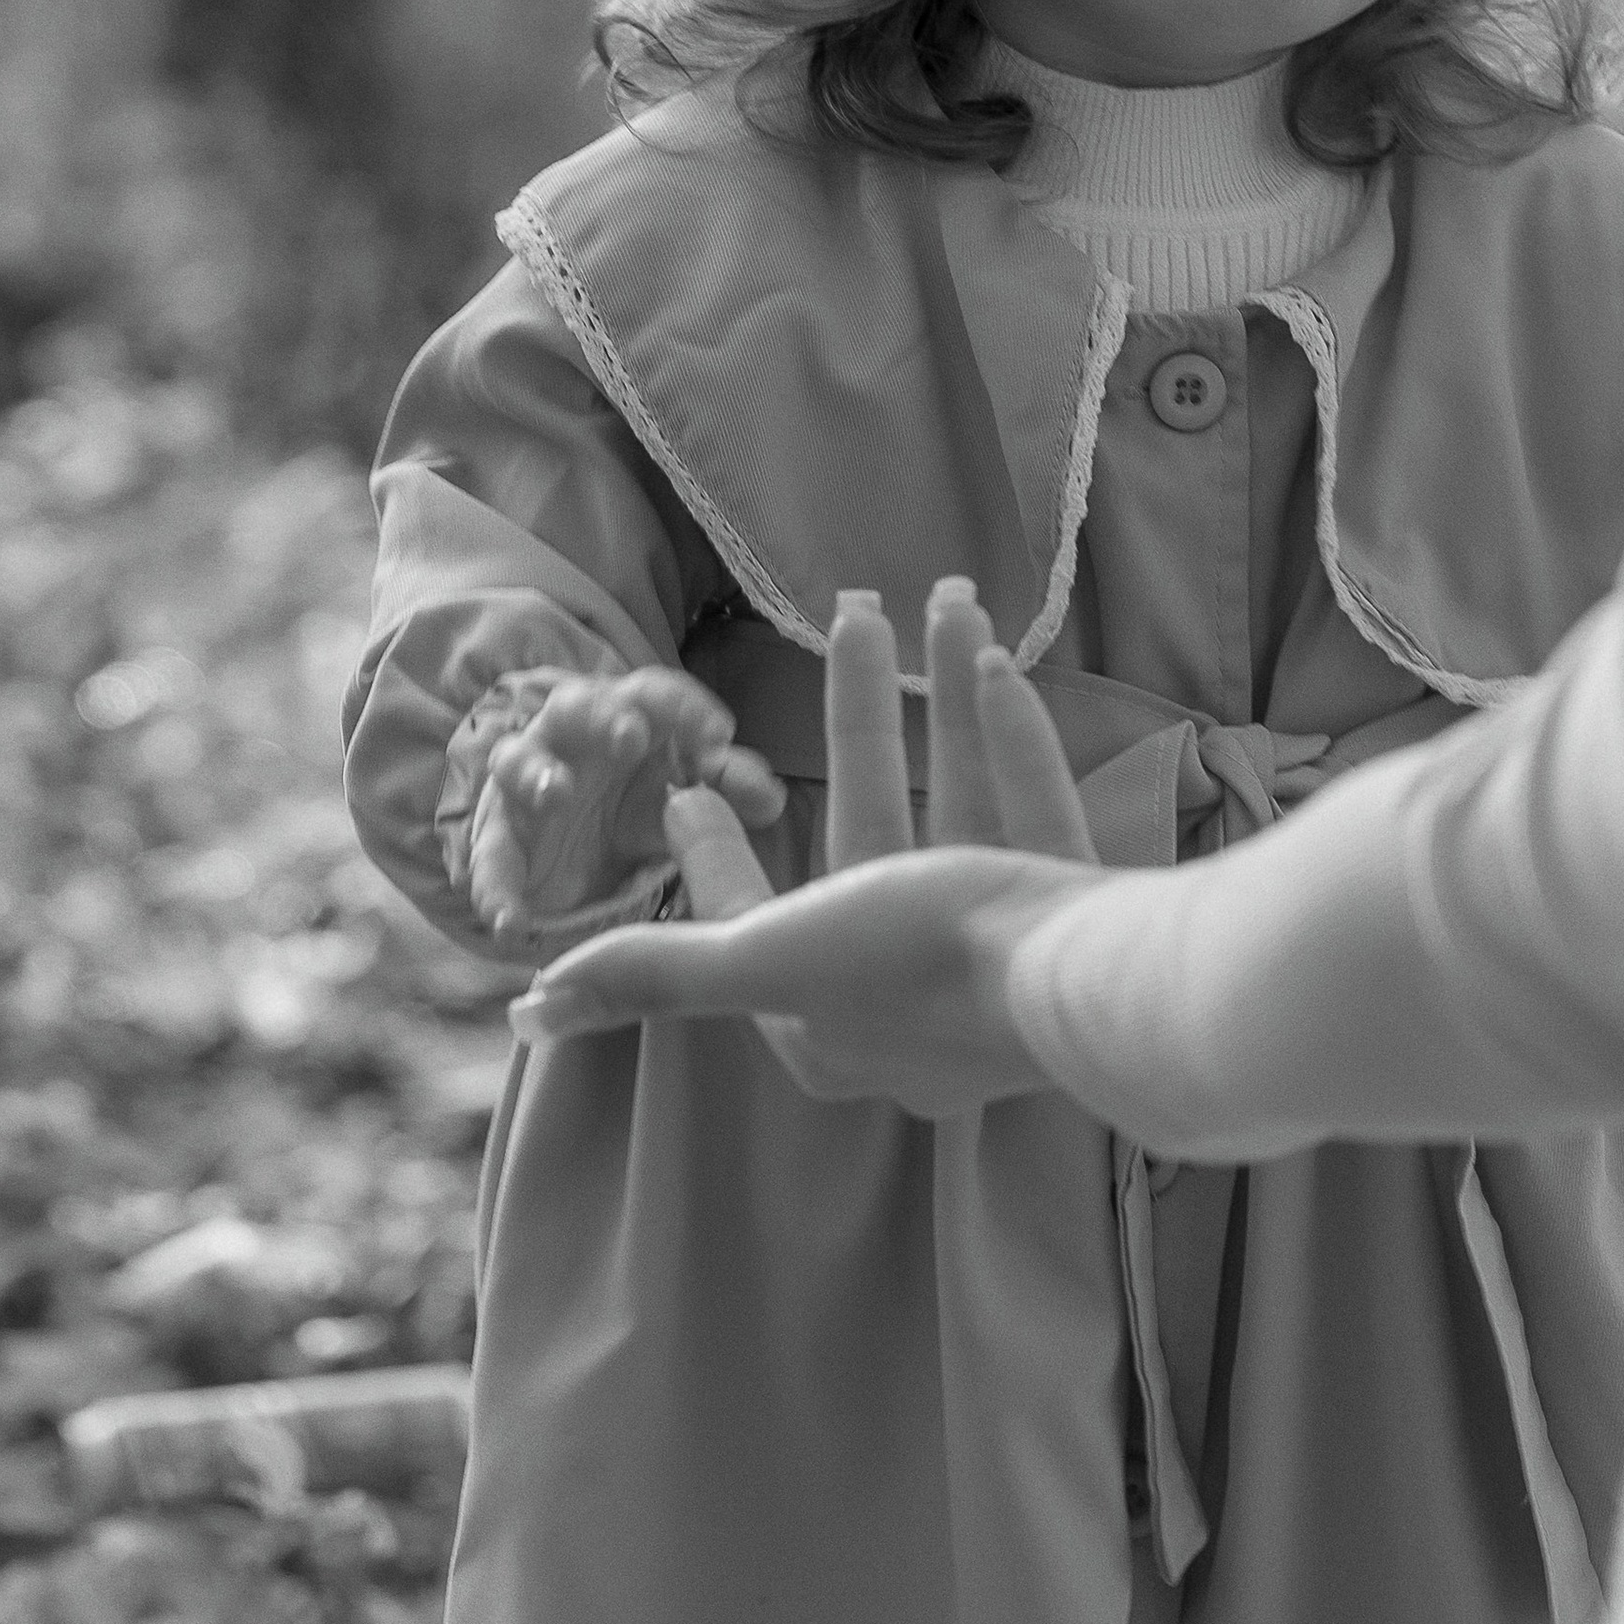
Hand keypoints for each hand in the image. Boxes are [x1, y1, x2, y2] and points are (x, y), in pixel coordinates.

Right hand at [469, 666, 785, 946]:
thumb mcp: (679, 802)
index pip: (654, 693)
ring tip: (556, 793)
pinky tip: (511, 920)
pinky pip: (489, 857)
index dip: (685, 707)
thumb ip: (723, 792)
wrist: (566, 853)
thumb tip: (771, 796)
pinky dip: (496, 887)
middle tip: (632, 737)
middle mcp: (569, 736)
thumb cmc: (635, 806)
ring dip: (537, 772)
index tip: (719, 735)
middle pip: (579, 705)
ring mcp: (524, 782)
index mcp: (625, 718)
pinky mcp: (496, 837)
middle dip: (605, 717)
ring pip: (517, 759)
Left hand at [508, 580, 1118, 1110]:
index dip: (723, 854)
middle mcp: (916, 1001)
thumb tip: (527, 1010)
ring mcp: (1006, 962)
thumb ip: (656, 975)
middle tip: (852, 611)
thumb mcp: (768, 957)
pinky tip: (999, 662)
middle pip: (873, 832)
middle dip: (861, 718)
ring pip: (963, 803)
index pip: (757, 924)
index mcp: (831, 1025)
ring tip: (945, 598)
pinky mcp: (1076, 920)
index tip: (694, 784)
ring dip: (948, 699)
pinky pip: (1034, 813)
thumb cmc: (921, 967)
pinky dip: (1014, 740)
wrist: (1096, 985)